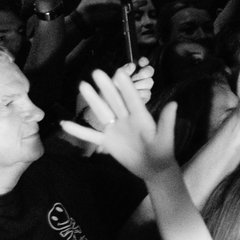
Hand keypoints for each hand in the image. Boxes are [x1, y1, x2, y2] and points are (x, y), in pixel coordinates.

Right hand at [59, 66, 177, 178]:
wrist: (153, 167)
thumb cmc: (162, 150)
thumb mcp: (165, 137)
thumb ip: (166, 121)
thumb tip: (174, 103)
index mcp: (141, 117)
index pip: (132, 99)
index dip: (126, 86)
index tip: (120, 72)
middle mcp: (126, 119)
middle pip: (114, 101)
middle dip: (106, 87)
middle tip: (96, 72)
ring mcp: (115, 129)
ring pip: (102, 113)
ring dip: (92, 100)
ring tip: (82, 86)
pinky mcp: (107, 142)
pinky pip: (90, 135)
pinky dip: (78, 130)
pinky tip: (65, 123)